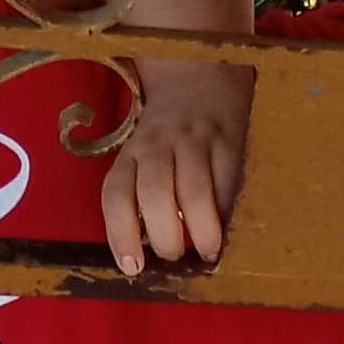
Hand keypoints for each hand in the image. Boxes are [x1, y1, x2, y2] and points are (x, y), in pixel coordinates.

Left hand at [101, 60, 252, 276]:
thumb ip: (139, 196)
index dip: (121, 234)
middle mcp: (158, 146)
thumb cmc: (166, 134)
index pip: (116, 194)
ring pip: (194, 191)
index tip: (132, 267)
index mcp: (131, 154)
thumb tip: (145, 249)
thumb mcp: (141, 155)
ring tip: (207, 250)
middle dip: (165, 237)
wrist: (200, 77)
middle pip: (154, 194)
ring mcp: (194, 142)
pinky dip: (225, 212)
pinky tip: (224, 227)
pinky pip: (227, 184)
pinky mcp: (228, 142)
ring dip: (201, 230)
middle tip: (174, 255)